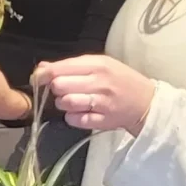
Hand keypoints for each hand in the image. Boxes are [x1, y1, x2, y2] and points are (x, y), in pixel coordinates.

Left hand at [35, 54, 154, 134]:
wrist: (147, 102)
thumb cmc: (120, 80)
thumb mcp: (100, 64)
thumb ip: (71, 65)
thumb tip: (42, 67)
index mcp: (97, 65)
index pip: (59, 69)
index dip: (42, 75)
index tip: (37, 79)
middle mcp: (100, 82)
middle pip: (59, 86)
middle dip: (56, 89)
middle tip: (65, 90)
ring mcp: (102, 103)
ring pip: (65, 103)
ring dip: (63, 104)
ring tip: (74, 101)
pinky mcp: (103, 121)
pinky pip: (75, 120)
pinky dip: (73, 118)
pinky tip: (81, 113)